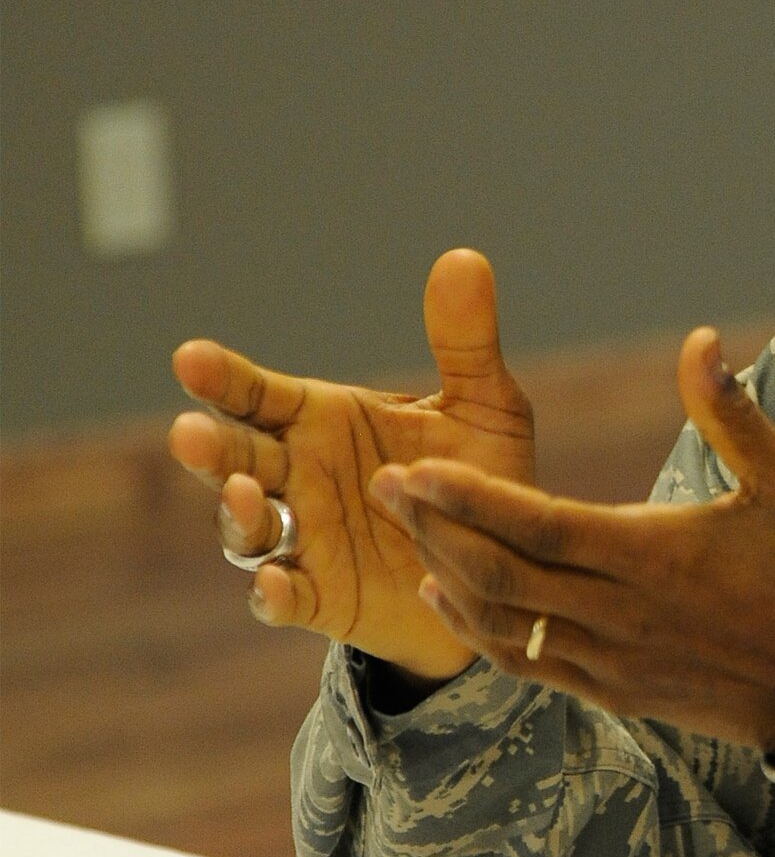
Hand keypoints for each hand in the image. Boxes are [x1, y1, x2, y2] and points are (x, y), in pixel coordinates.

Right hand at [168, 249, 534, 677]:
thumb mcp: (485, 407)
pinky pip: (283, 598)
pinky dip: (273, 593)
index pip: (258, 394)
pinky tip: (277, 585)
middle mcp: (300, 476)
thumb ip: (466, 343)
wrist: (503, 566)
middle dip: (210, 446)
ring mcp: (304, 538)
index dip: (223, 378)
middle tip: (191, 431)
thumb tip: (466, 258)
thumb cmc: (481, 478)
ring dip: (236, 514)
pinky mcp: (322, 596)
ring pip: (245, 527)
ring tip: (247, 495)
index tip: (191, 358)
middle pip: (235, 456)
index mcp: (324, 421)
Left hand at [370, 328, 774, 757]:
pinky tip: (448, 593)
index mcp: (656, 557)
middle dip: (433, 528)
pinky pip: (525, 663)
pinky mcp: (612, 691)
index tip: (411, 465)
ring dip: (446, 576)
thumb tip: (701, 340)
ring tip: (405, 529)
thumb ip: (733, 413)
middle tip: (383, 485)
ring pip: (503, 624)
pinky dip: (477, 629)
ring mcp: (612, 661)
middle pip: (500, 575)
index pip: (539, 527)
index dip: (468, 499)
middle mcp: (622, 614)